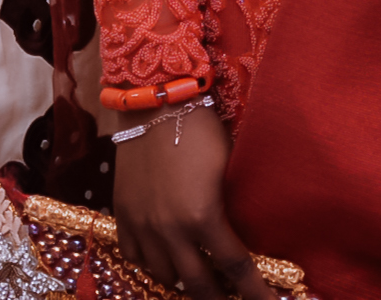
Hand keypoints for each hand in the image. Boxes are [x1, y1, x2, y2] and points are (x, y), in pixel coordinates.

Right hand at [111, 101, 274, 299]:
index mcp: (203, 217)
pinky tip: (165, 260)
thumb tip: (249, 235)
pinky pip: (134, 256)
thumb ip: (233, 208)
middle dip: (220, 298)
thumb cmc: (201, 129)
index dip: (256, 293)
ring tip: (200, 278)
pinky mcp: (124, 213)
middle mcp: (170, 230)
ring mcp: (143, 224)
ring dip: (185, 282)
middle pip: (199, 285)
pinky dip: (151, 265)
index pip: (236, 269)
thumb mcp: (229, 170)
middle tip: (233, 298)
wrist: (155, 101)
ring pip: (164, 276)